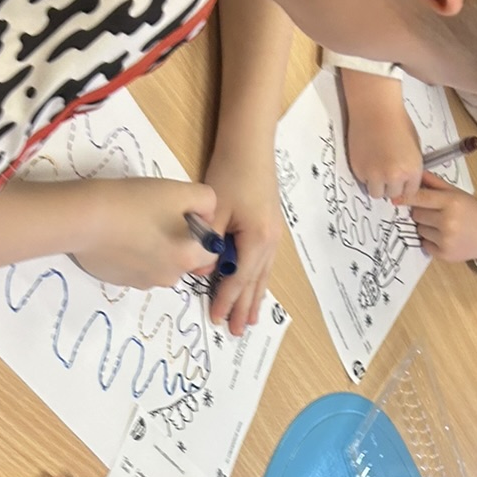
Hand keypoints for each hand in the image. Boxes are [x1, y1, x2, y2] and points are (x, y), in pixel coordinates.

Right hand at [68, 179, 221, 292]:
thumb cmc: (133, 203)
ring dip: (156, 247)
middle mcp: (169, 278)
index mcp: (187, 259)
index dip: (202, 228)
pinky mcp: (119, 281)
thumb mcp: (178, 190)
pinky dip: (133, 253)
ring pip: (161, 263)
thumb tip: (207, 216)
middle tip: (156, 214)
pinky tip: (118, 234)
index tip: (181, 211)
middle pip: (186, 257)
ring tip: (134, 223)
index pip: (212, 249)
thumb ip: (206, 200)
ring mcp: (142, 283)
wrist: (82, 218)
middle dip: (179, 238)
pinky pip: (137, 267)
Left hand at [197, 143, 286, 337]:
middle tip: (237, 331)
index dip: (227, 299)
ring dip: (255, 298)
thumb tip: (203, 268)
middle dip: (245, 307)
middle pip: (255, 282)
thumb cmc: (231, 172)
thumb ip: (209, 241)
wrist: (251, 145)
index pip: (239, 278)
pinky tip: (257, 288)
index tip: (216, 318)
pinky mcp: (269, 227)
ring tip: (252, 319)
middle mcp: (270, 242)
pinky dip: (259, 280)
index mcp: (257, 239)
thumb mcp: (215, 209)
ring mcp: (273, 235)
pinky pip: (264, 263)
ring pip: (263, 274)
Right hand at [342, 73, 423, 202]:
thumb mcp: (414, 148)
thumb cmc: (397, 123)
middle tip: (388, 171)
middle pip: (393, 195)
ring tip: (377, 168)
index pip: (411, 192)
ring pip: (377, 192)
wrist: (375, 109)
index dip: (405, 185)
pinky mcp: (359, 170)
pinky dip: (365, 174)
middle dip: (391, 186)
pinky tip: (368, 158)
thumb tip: (406, 182)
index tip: (401, 180)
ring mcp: (375, 174)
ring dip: (377, 184)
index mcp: (412, 170)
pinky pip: (364, 181)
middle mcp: (394, 176)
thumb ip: (411, 168)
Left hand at [409, 175, 476, 271]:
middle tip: (434, 213)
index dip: (405, 197)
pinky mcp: (444, 254)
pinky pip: (424, 244)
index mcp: (451, 202)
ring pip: (419, 230)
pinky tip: (445, 237)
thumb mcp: (458, 194)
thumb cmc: (474, 212)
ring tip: (443, 225)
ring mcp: (445, 239)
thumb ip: (435, 184)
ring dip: (426, 227)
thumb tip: (416, 172)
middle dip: (421, 213)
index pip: (420, 198)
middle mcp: (448, 221)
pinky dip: (430, 241)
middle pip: (416, 214)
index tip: (394, 198)